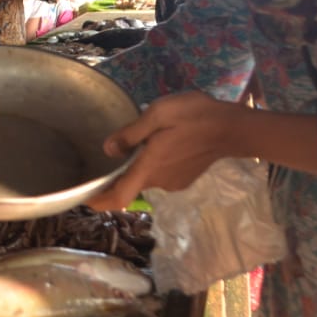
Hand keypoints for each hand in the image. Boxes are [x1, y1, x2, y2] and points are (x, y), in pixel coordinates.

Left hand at [87, 91, 245, 210]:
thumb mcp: (157, 114)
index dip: (99, 202)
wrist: (232, 127)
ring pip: (146, 177)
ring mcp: (174, 182)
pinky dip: (153, 163)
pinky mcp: (185, 178)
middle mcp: (159, 181)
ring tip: (136, 141)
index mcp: (149, 168)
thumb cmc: (194, 116)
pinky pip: (160, 173)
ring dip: (138, 164)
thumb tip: (107, 150)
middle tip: (108, 153)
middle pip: (130, 184)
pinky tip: (158, 143)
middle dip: (118, 173)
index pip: (119, 196)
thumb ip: (131, 133)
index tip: (83, 200)